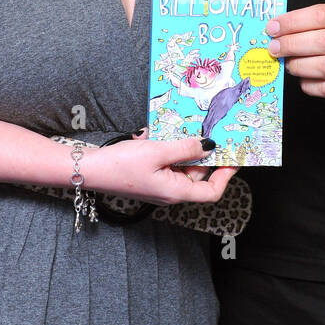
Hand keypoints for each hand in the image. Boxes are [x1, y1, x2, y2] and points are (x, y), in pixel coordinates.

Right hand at [83, 135, 236, 205]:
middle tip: (210, 132)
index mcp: (176, 192)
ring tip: (177, 132)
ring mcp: (160, 184)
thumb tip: (209, 146)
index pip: (211, 192)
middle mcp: (170, 191)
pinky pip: (167, 162)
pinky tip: (155, 136)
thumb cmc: (121, 165)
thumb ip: (185, 148)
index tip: (234, 158)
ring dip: (183, 148)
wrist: (89, 170)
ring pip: (182, 166)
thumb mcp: (158, 152)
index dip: (226, 176)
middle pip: (198, 175)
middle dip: (203, 154)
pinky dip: (167, 148)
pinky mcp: (150, 175)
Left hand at [267, 2, 324, 104]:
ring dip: (299, 65)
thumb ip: (321, 22)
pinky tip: (303, 80)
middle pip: (323, 41)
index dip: (293, 21)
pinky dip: (311, 85)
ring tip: (288, 64)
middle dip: (292, 44)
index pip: (322, 15)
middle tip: (274, 48)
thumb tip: (282, 29)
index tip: (273, 27)